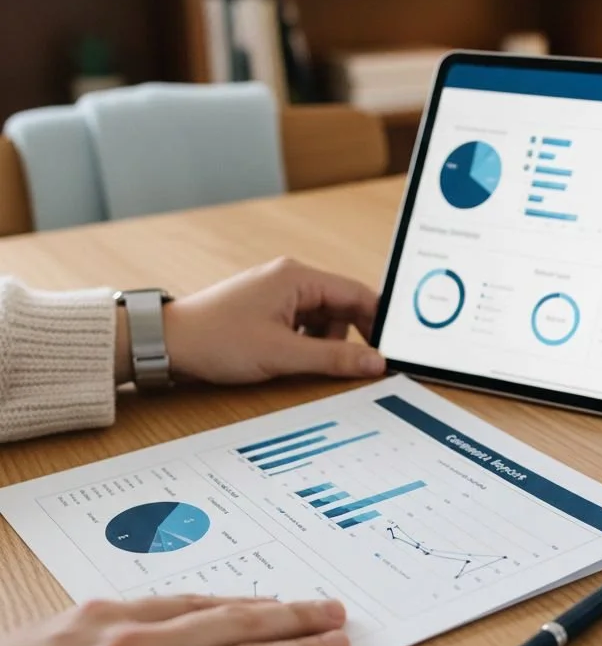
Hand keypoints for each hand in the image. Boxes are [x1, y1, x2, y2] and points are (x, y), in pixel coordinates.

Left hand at [115, 259, 386, 385]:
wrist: (166, 343)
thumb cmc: (216, 340)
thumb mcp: (283, 354)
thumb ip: (335, 359)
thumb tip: (376, 362)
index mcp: (298, 277)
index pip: (357, 294)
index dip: (378, 323)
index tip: (390, 351)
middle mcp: (291, 279)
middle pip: (342, 308)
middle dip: (349, 338)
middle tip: (355, 368)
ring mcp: (278, 294)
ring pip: (323, 320)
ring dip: (324, 345)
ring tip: (302, 365)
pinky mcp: (267, 311)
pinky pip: (302, 326)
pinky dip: (305, 346)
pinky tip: (289, 361)